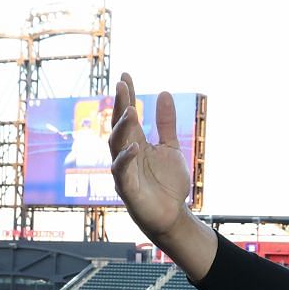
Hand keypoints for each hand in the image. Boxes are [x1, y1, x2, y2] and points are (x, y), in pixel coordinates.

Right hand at [109, 73, 215, 276]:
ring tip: (131, 111)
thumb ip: (165, 123)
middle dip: (120, 107)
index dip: (126, 96)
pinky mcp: (127, 189)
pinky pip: (122, 172)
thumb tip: (164, 93)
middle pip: (119, 127)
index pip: (128, 115)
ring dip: (122, 129)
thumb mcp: (170, 147)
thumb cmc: (167, 183)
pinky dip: (126, 159)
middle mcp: (126, 154)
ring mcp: (124, 171)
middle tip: (122, 86)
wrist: (171, 214)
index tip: (126, 75)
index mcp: (135, 142)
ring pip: (116, 146)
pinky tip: (134, 147)